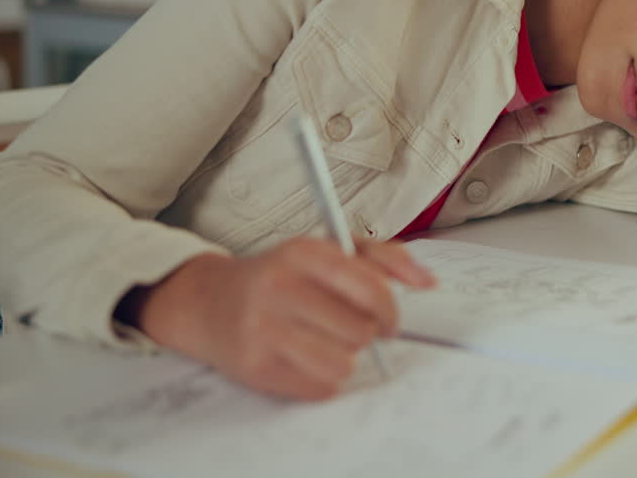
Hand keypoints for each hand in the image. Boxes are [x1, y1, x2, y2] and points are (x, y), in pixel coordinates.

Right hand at [124, 237, 434, 400]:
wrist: (207, 302)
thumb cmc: (280, 275)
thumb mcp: (328, 249)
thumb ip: (384, 258)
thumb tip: (428, 281)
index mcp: (303, 253)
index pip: (370, 287)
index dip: (390, 310)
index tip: (390, 319)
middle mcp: (279, 288)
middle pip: (360, 331)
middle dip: (363, 333)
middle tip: (346, 326)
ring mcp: (263, 329)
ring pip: (343, 363)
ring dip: (344, 357)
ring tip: (325, 341)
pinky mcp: (255, 367)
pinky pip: (320, 387)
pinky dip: (323, 379)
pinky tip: (305, 358)